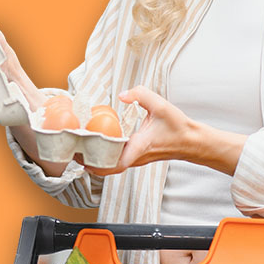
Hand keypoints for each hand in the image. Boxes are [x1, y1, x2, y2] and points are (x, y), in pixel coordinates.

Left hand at [84, 85, 246, 176]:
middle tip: (72, 151)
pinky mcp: (137, 158)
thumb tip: (122, 94)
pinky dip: (104, 158)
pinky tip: (96, 146)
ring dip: (95, 162)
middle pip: (107, 168)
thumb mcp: (162, 105)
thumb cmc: (178, 127)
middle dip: (88, 163)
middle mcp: (136, 157)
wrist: (192, 141)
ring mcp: (136, 160)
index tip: (83, 156)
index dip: (98, 164)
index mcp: (140, 146)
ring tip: (79, 148)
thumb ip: (142, 95)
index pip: (117, 163)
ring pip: (110, 167)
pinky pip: (116, 162)